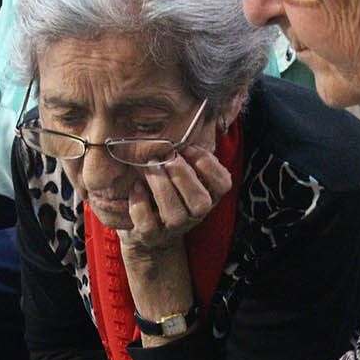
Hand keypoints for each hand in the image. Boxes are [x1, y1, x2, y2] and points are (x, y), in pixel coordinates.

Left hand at [121, 145, 232, 260]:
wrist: (147, 231)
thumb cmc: (167, 190)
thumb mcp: (183, 173)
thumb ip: (189, 155)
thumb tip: (188, 123)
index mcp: (208, 195)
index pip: (223, 184)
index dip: (209, 165)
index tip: (189, 149)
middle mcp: (195, 214)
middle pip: (201, 202)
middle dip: (184, 177)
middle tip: (167, 158)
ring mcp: (173, 228)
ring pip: (175, 214)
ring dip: (162, 188)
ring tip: (150, 167)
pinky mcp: (150, 236)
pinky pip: (147, 226)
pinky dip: (140, 206)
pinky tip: (136, 188)